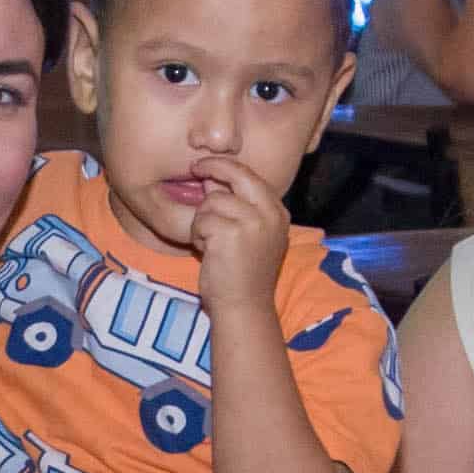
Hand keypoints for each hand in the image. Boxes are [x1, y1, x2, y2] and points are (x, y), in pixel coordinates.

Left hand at [177, 153, 291, 310]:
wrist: (243, 307)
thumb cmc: (242, 274)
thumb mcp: (249, 235)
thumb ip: (237, 206)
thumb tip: (213, 177)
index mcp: (278, 213)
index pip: (251, 176)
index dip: (226, 167)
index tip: (207, 166)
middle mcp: (270, 214)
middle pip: (237, 173)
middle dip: (212, 167)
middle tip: (195, 168)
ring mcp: (252, 222)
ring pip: (212, 201)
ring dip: (202, 220)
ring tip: (210, 243)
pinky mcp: (230, 233)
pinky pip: (201, 219)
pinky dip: (197, 235)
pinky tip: (207, 252)